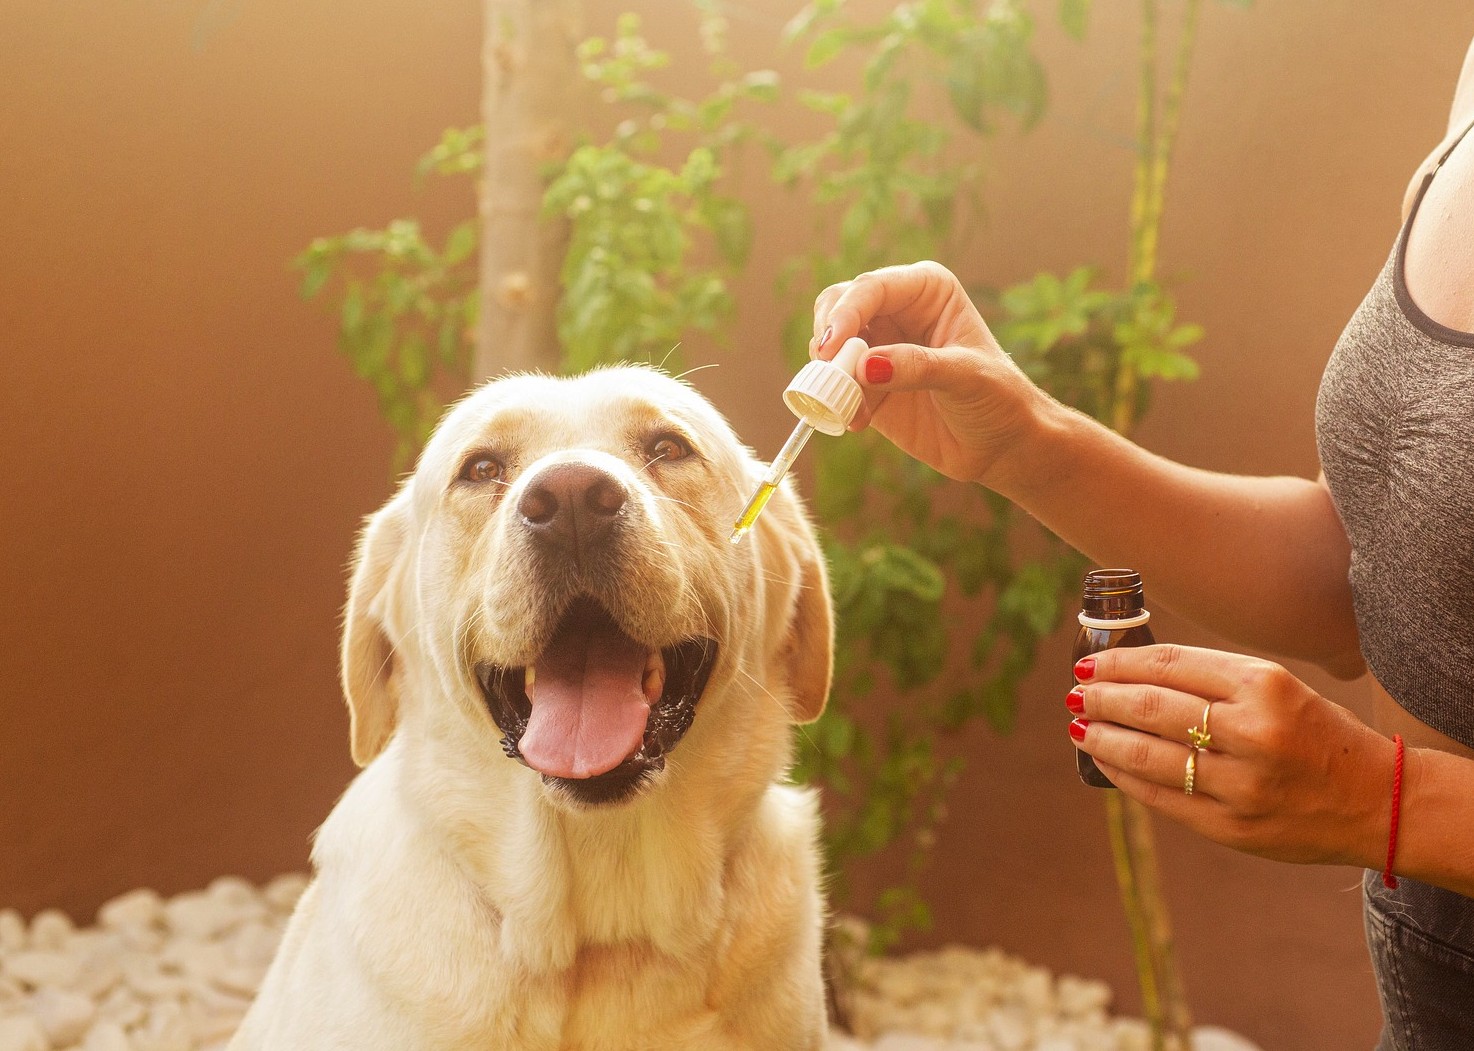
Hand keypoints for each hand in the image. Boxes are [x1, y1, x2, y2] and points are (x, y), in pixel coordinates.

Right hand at [810, 261, 1044, 485]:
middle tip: (826, 368)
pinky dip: (835, 402)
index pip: (872, 288)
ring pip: (828, 345)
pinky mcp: (866, 385)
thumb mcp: (966, 377)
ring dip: (829, 373)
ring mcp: (878, 348)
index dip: (846, 312)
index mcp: (926, 291)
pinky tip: (858, 423)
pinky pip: (835, 385)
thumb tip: (865, 366)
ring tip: (849, 403)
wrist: (1000, 444)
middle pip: (838, 305)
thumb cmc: (998, 397)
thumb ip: (918, 367)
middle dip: (827, 335)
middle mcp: (896, 312)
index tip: (831, 346)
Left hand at [1068, 643, 1394, 866]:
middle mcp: (1252, 731)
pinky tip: (1106, 763)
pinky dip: (1124, 777)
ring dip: (1103, 738)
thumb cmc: (1317, 734)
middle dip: (1103, 698)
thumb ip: (1212, 680)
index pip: (1170, 664)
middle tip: (1077, 693)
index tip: (1091, 663)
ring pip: (1148, 754)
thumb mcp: (1277, 688)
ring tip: (1081, 726)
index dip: (1120, 663)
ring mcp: (1240, 783)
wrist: (1376, 802)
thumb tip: (1130, 674)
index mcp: (1264, 685)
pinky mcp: (1231, 826)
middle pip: (1151, 707)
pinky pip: (1160, 798)